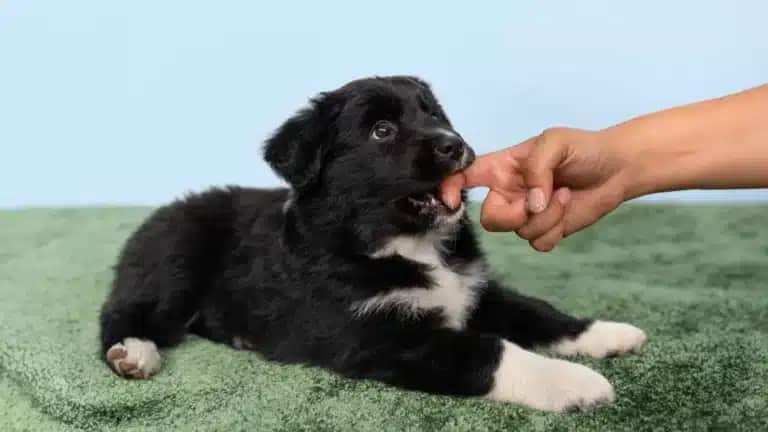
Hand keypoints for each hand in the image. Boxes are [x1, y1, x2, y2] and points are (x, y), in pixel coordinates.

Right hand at [440, 128, 629, 250]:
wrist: (618, 169)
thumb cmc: (583, 149)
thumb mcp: (555, 143)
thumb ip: (537, 169)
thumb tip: (530, 204)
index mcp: (502, 168)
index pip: (464, 176)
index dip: (449, 188)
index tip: (449, 201)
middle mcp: (509, 193)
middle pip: (490, 218)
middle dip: (512, 216)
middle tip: (537, 203)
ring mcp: (526, 214)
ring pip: (519, 232)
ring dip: (546, 218)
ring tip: (565, 196)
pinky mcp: (546, 230)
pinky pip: (537, 243)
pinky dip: (555, 230)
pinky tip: (568, 211)